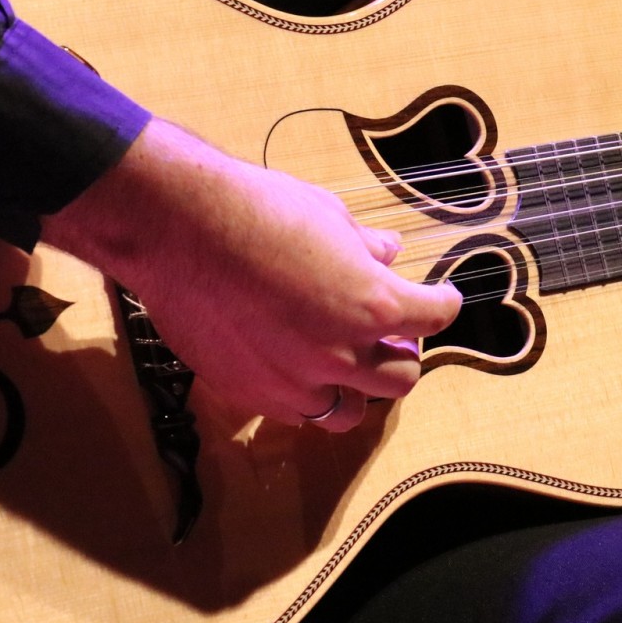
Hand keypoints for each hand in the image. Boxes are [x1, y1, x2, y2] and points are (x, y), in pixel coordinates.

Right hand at [43, 120, 460, 429]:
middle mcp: (341, 354)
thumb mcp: (327, 216)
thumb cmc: (256, 210)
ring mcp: (295, 382)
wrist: (178, 228)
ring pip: (349, 413)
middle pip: (401, 378)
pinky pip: (295, 413)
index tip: (440, 298)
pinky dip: (304, 395)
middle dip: (400, 354)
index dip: (443, 304)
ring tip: (345, 363)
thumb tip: (387, 251)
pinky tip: (294, 368)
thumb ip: (364, 245)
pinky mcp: (251, 394)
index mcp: (372, 306)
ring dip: (356, 390)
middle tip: (388, 334)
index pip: (434, 318)